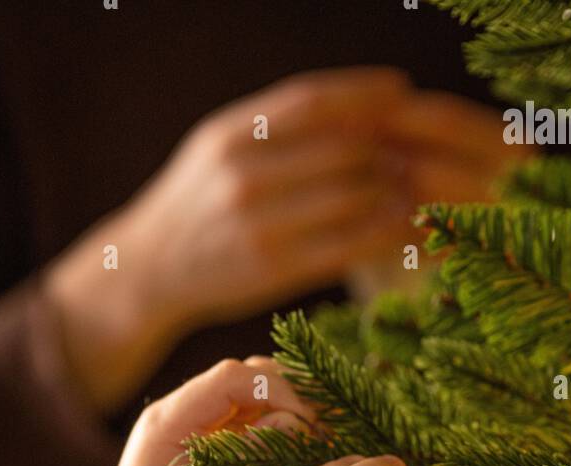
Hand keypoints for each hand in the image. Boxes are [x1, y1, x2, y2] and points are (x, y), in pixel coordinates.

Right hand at [43, 68, 418, 410]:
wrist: (151, 269)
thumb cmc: (198, 204)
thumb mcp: (219, 148)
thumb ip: (272, 125)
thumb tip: (350, 102)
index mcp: (231, 135)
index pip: (311, 100)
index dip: (362, 91)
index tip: (400, 90)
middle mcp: (242, 175)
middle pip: (339, 147)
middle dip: (386, 145)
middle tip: (418, 147)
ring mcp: (257, 224)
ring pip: (348, 195)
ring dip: (392, 189)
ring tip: (419, 186)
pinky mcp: (272, 270)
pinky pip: (344, 245)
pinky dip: (382, 233)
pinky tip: (404, 228)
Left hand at [56, 357, 313, 465]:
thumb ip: (249, 459)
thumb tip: (297, 422)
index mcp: (168, 422)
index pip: (233, 378)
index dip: (281, 392)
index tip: (314, 425)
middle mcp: (176, 412)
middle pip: (243, 377)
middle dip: (290, 396)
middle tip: (326, 430)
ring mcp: (188, 425)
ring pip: (248, 395)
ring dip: (286, 409)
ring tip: (319, 439)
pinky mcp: (201, 443)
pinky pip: (244, 419)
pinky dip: (274, 426)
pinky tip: (300, 450)